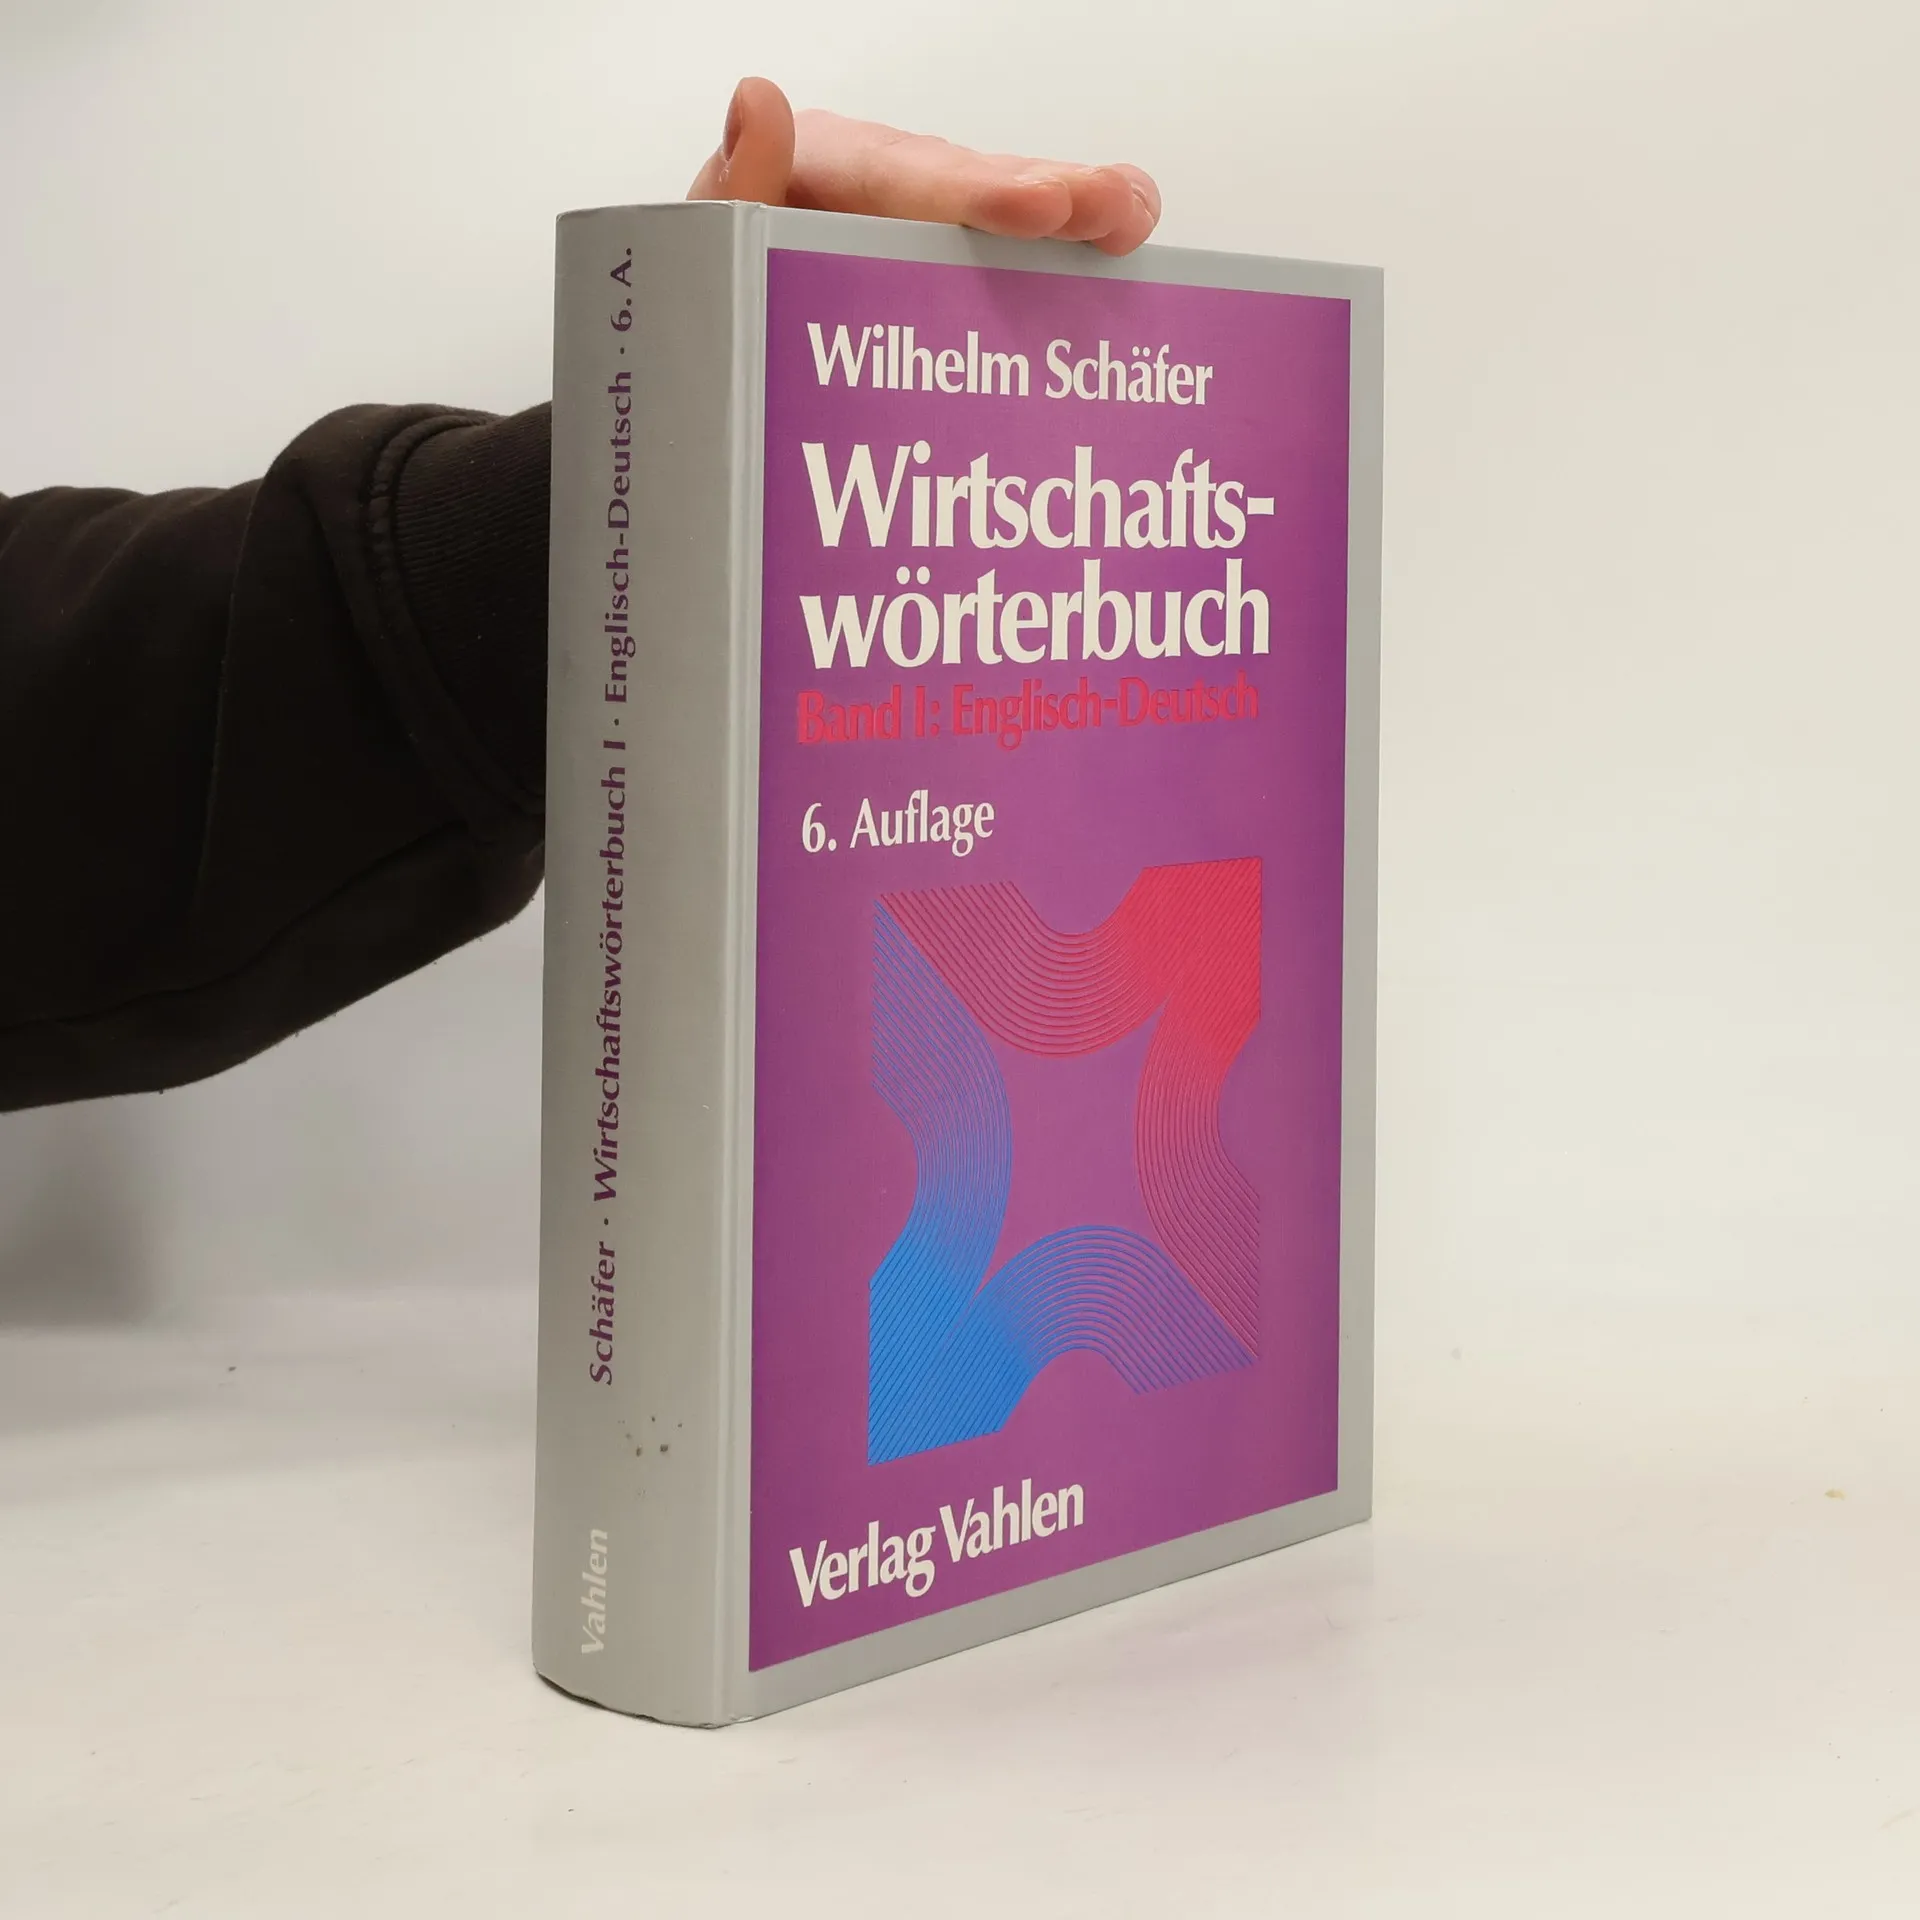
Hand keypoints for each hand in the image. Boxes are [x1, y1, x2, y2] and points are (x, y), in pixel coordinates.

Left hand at [687, 77, 1159, 257]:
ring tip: (1131, 221)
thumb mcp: (706, 245)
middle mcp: (887, 185)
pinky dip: (1073, 263)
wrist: (721, 359)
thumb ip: (732, 188)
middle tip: (1110, 208)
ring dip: (1077, 217)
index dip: (975, 193)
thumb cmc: (715, 295)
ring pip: (1008, 217)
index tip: (1035, 206)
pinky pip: (1015, 266)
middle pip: (975, 186)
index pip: (900, 177)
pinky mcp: (954, 270)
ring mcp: (929, 228)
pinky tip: (1127, 261)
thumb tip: (756, 102)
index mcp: (822, 167)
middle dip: (1049, 194)